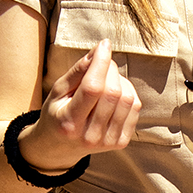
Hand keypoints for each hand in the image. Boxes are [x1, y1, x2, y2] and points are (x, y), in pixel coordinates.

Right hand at [22, 39, 141, 171]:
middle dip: (110, 68)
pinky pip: (135, 107)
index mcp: (70, 123)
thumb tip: (100, 50)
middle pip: (112, 92)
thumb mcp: (57, 91)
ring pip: (127, 98)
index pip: (92, 89)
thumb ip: (77, 71)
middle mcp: (90, 136)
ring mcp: (108, 141)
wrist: (60, 147)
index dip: (101, 63)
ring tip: (106, 79)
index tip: (103, 44)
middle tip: (101, 62)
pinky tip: (114, 93)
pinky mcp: (121, 141)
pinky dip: (128, 92)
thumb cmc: (57, 113)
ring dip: (120, 79)